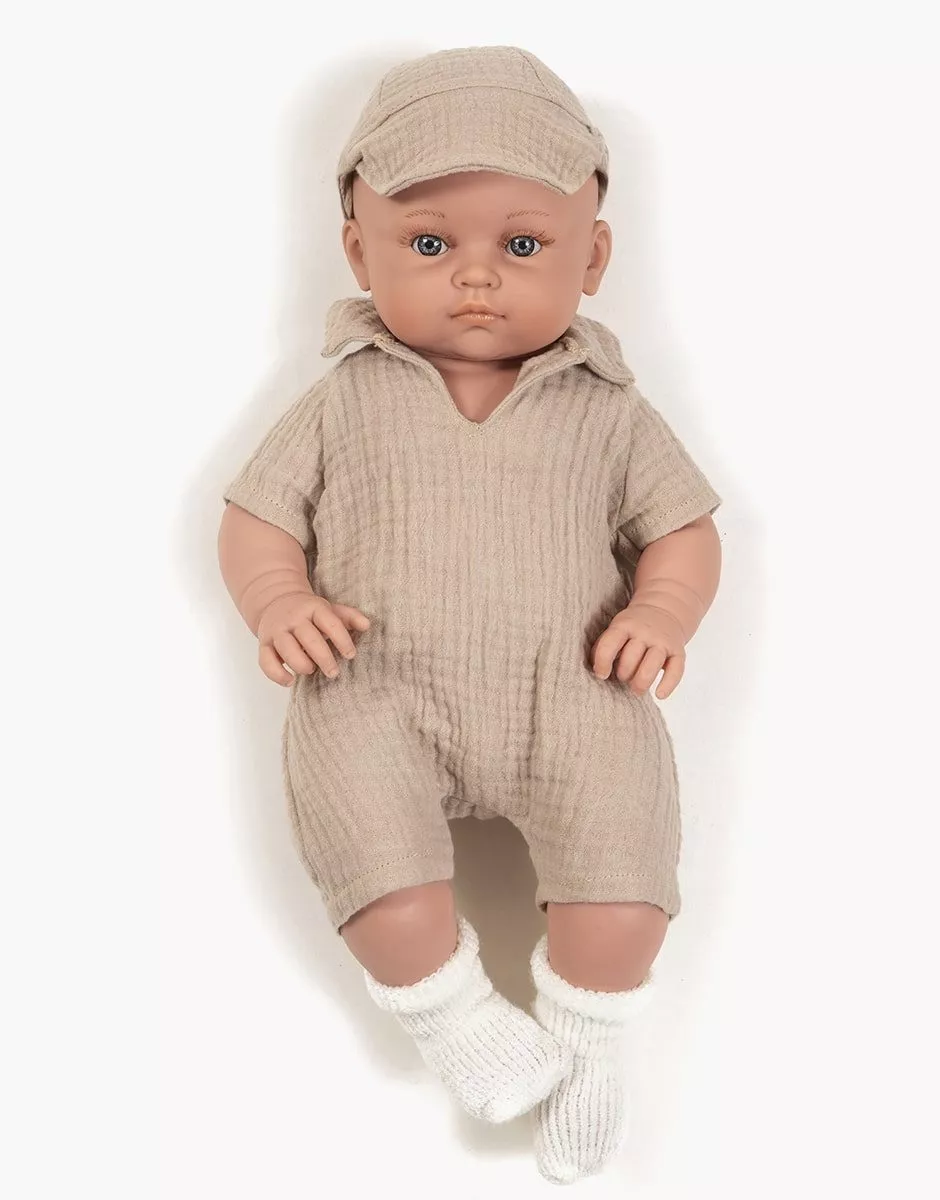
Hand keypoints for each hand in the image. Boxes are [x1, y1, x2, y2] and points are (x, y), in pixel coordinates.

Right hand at [256, 592, 370, 685]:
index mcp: (313, 608)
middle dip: (324, 658)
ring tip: (311, 670)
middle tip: (334, 672)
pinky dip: (277, 674)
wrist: (275, 602)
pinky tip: (291, 681)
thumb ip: (349, 617)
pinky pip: (266, 661)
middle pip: (309, 639)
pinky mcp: (263, 644)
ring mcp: (276, 631)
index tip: (350, 655)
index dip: (342, 640)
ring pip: (287, 650)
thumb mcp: (329, 609)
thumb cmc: (309, 612)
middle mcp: (293, 618)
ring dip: (302, 665)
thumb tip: (367, 625)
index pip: (330, 623)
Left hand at [590, 602, 685, 698]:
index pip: (610, 644)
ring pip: (651, 665)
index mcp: (625, 625)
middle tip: (623, 677)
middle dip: (623, 674)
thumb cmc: (633, 627)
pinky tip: (659, 695)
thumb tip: (597, 672)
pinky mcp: (678, 651)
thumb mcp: (616, 628)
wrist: (665, 610)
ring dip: (640, 683)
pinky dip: (668, 685)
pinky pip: (676, 670)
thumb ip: (604, 647)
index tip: (601, 674)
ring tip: (636, 689)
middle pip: (630, 658)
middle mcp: (645, 632)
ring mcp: (663, 641)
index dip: (602, 663)